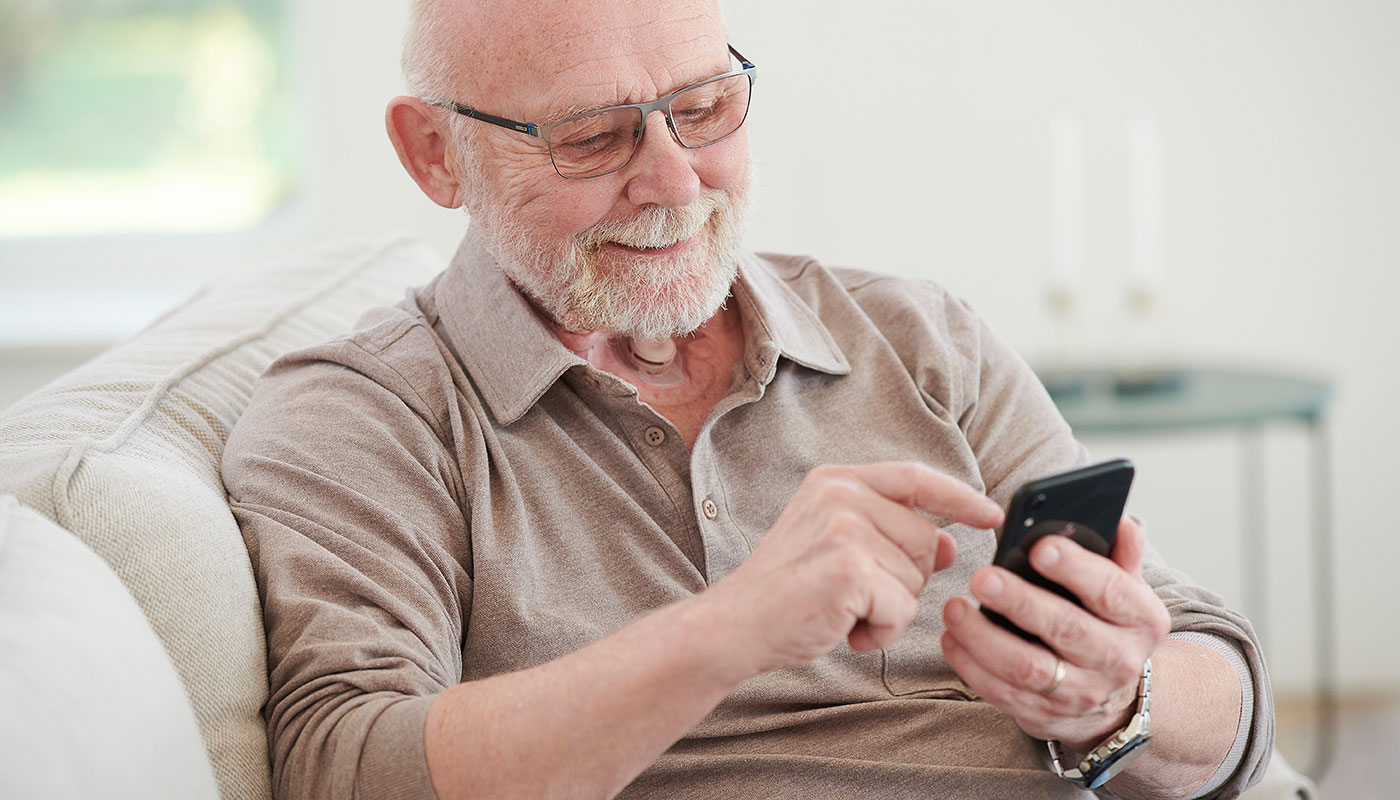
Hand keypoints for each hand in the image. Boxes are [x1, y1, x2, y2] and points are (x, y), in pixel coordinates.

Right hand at [706, 462, 1004, 675]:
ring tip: (843, 611)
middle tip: (857, 596)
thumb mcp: (837, 546)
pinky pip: (903, 608)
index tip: (991, 513)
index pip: (915, 478)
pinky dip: (881, 632)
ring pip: (917, 578)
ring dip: (889, 610)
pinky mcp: (850, 569)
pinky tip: (844, 628)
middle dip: (906, 580)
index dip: (959, 496)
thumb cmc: (785, 592)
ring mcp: (845, 529)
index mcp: (836, 480)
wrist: (734, 626)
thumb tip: (950, 542)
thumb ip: (890, 534)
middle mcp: (841, 495)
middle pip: (926, 538)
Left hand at [940, 518, 1170, 750]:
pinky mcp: (1044, 716)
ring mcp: (1080, 693)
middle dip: (1020, 602)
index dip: (1076, 568)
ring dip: (984, 637)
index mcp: (1141, 620)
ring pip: (1027, 668)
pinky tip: (952, 638)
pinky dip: (971, 666)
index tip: (1039, 547)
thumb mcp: (1127, 590)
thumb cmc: (1108, 626)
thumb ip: (1122, 553)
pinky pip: (1003, 693)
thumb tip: (1119, 521)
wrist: (1114, 700)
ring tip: (955, 607)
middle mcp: (1116, 660)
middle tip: (982, 577)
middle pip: (1065, 629)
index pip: (1110, 591)